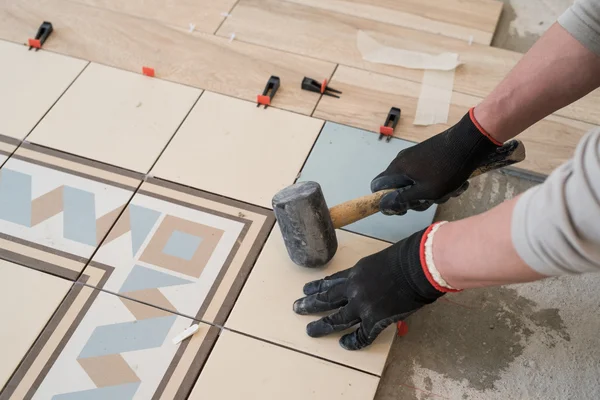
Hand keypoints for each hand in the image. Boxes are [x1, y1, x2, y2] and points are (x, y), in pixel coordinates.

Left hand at [292, 227, 446, 349]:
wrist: (418, 266)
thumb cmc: (407, 257)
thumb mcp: (382, 260)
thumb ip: (373, 274)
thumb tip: (375, 284)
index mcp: (355, 272)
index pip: (332, 281)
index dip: (318, 287)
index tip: (306, 290)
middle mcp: (354, 288)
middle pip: (326, 299)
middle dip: (310, 304)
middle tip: (297, 308)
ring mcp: (362, 305)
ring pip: (336, 319)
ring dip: (322, 326)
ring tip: (309, 331)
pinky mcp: (375, 320)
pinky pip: (361, 336)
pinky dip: (353, 342)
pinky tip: (344, 345)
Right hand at [371, 108, 506, 214]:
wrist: (470, 142)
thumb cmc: (447, 169)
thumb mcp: (425, 192)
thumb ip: (403, 199)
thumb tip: (382, 206)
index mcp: (398, 169)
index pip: (377, 186)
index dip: (386, 200)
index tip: (404, 207)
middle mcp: (403, 161)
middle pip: (400, 187)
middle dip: (417, 198)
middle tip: (433, 199)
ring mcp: (417, 157)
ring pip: (418, 183)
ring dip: (434, 192)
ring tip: (451, 189)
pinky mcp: (430, 156)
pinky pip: (429, 175)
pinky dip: (441, 182)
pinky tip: (458, 183)